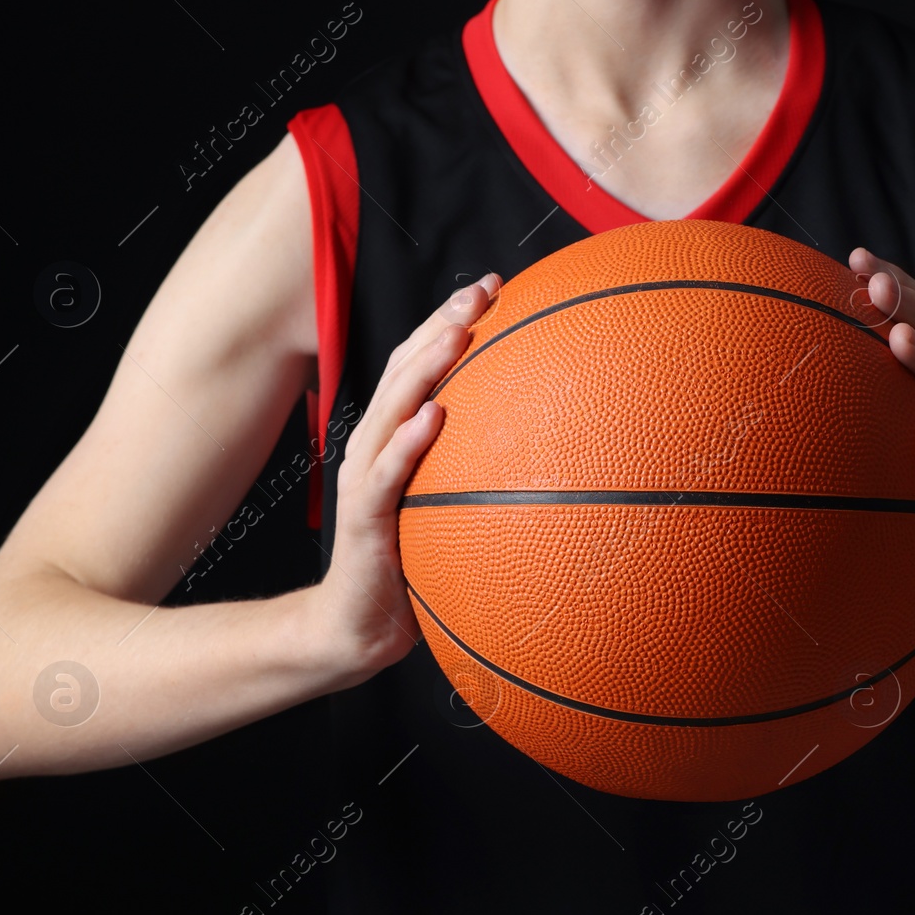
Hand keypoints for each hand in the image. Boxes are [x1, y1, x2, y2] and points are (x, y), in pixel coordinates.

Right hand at [311, 273, 499, 680]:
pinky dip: (407, 444)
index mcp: (398, 439)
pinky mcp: (364, 520)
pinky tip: (433, 418)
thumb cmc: (410, 567)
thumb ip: (481, 477)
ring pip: (392, 410)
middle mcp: (378, 447)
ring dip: (425, 369)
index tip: (497, 286)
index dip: (453, 321)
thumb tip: (556, 455)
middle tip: (482, 291)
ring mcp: (367, 479)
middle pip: (407, 370)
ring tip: (458, 334)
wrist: (357, 628)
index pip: (424, 366)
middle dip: (443, 324)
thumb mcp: (451, 511)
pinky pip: (385, 476)